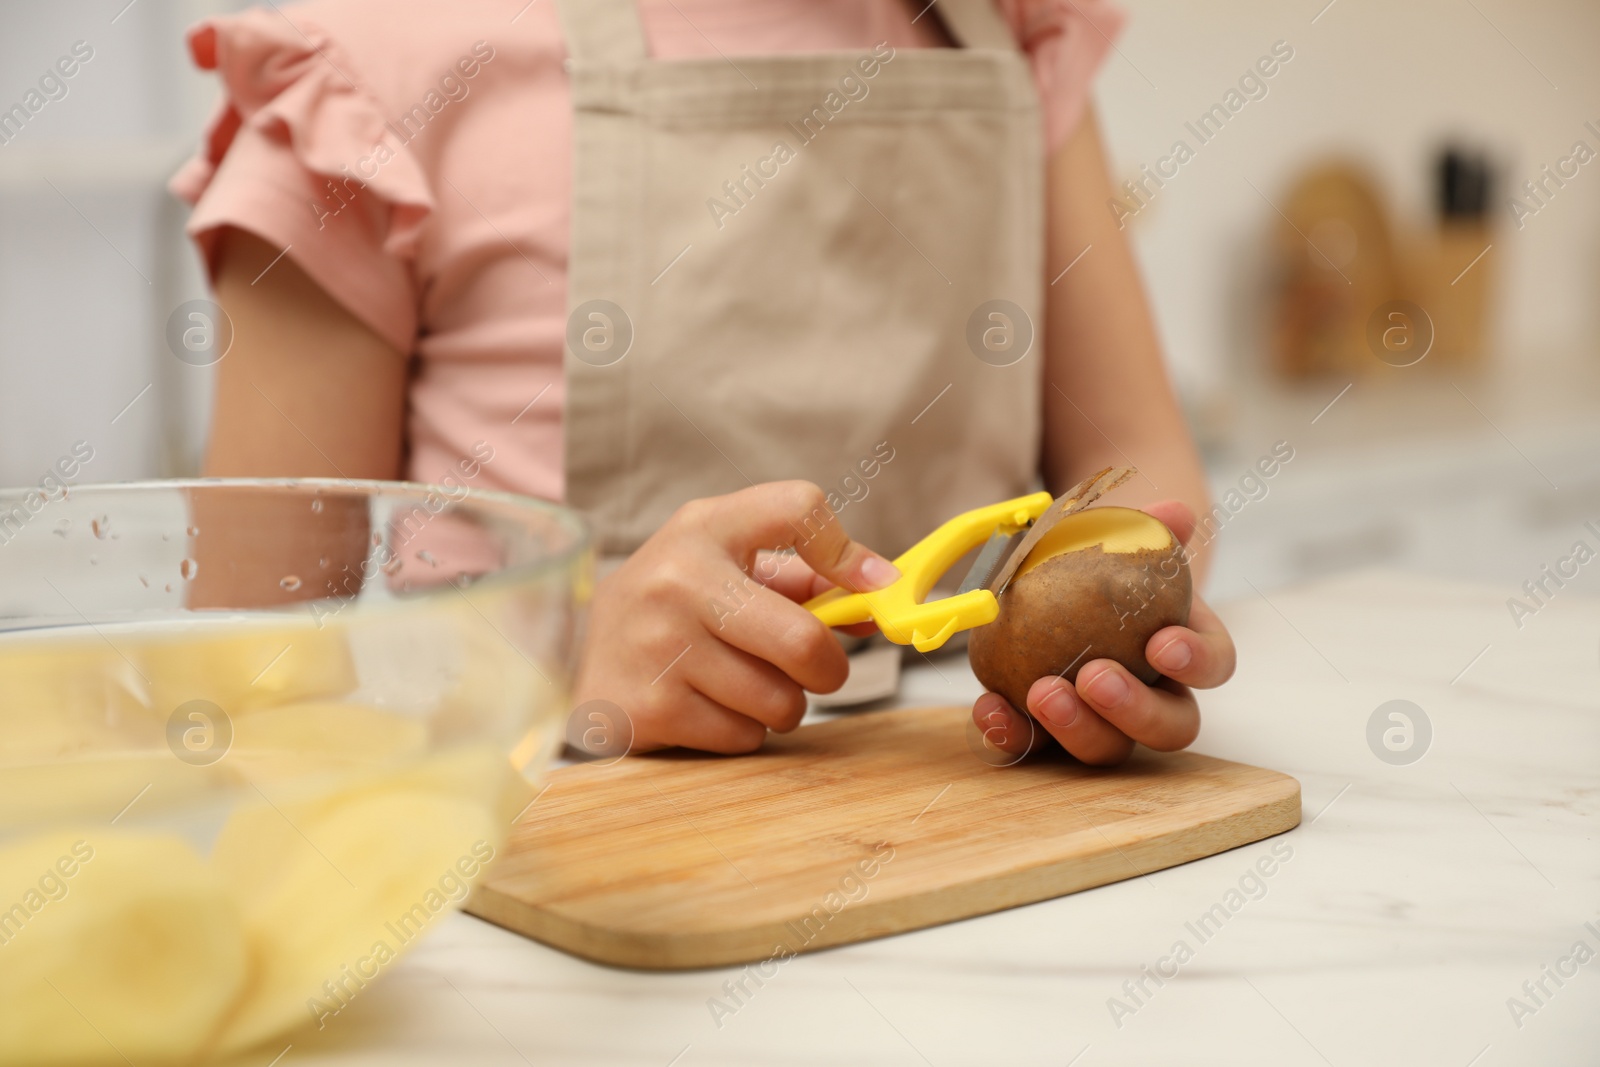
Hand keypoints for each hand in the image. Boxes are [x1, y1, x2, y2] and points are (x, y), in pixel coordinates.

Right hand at [571, 482, 898, 754]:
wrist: (571, 652)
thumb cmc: (674, 603)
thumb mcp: (724, 563)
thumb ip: (804, 575)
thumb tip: (882, 597)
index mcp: (705, 527)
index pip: (796, 507)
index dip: (847, 552)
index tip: (869, 588)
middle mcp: (678, 580)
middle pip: (803, 639)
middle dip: (828, 668)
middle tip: (816, 670)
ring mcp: (660, 647)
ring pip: (780, 701)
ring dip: (781, 705)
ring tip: (744, 685)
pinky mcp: (649, 708)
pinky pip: (744, 736)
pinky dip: (742, 731)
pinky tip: (707, 706)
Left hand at [969, 500, 1235, 765]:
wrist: (1053, 577)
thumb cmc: (1100, 561)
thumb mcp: (1119, 537)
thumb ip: (1146, 526)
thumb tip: (1175, 513)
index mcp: (1184, 647)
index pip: (1213, 664)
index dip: (1196, 662)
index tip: (1162, 643)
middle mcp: (1154, 696)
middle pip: (1170, 727)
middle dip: (1135, 710)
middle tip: (1094, 676)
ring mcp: (1104, 722)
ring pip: (1108, 748)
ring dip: (1077, 728)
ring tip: (1041, 692)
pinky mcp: (1051, 733)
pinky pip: (1037, 746)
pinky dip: (1013, 732)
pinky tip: (990, 707)